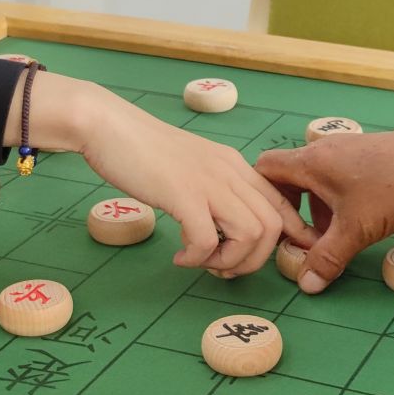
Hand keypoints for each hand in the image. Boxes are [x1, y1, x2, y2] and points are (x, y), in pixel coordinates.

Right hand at [19, 74, 310, 275]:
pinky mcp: (183, 194)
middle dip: (255, 259)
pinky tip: (180, 256)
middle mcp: (230, 171)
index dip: (284, 236)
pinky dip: (198, 258)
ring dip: (229, 261)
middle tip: (222, 267)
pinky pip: (207, 241)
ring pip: (251, 235)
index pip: (281, 203)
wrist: (109, 127)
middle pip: (274, 226)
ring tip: (201, 262)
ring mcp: (208, 182)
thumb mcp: (192, 167)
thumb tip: (221, 228)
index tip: (264, 257)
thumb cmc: (143, 150)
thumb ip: (212, 190)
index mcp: (235, 165)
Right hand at [256, 122, 393, 291]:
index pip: (264, 170)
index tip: (278, 228)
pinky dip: (332, 200)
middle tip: (301, 237)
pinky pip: (331, 177)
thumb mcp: (356, 230)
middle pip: (286, 177)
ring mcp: (341, 151)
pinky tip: (353, 220)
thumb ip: (328, 258)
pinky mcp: (359, 155)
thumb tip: (306, 285)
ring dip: (313, 208)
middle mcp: (320, 151)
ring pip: (311, 180)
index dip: (263, 200)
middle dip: (290, 211)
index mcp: (310, 163)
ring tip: (329, 235)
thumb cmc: (391, 189)